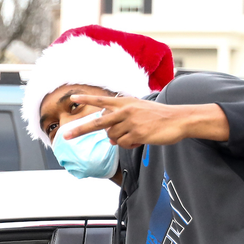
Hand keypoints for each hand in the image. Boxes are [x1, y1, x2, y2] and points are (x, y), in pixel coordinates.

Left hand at [63, 95, 229, 147]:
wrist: (178, 120)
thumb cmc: (158, 116)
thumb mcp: (138, 110)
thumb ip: (121, 120)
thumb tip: (108, 138)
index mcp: (125, 102)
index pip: (101, 101)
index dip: (86, 100)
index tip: (73, 98)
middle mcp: (125, 111)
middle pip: (97, 123)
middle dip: (80, 130)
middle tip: (65, 136)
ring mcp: (130, 123)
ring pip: (112, 138)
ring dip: (120, 140)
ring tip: (135, 134)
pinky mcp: (137, 134)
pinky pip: (123, 145)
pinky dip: (129, 145)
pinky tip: (140, 139)